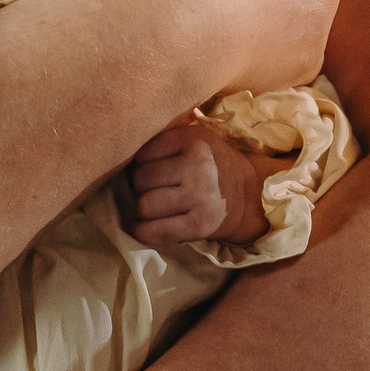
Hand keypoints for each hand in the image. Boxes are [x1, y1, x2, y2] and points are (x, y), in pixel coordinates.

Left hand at [129, 122, 283, 248]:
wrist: (249, 195)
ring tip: (156, 205)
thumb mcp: (195, 140)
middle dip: (142, 187)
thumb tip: (120, 157)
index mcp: (193, 140)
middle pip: (140, 180)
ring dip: (144, 208)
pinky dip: (142, 231)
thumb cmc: (212, 166)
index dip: (142, 164)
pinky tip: (141, 227)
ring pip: (144, 205)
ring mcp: (200, 197)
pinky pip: (155, 231)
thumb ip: (164, 141)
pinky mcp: (200, 225)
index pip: (143, 154)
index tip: (154, 169)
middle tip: (155, 189)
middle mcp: (197, 166)